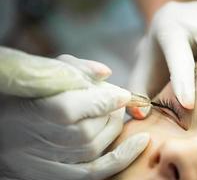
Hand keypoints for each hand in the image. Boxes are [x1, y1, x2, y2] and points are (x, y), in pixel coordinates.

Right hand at [0, 51, 149, 179]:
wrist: (3, 127)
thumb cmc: (21, 96)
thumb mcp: (41, 73)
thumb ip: (72, 70)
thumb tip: (106, 73)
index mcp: (33, 110)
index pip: (75, 108)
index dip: (105, 99)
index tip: (123, 94)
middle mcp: (38, 140)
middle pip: (89, 129)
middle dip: (110, 112)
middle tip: (116, 101)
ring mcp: (47, 161)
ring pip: (95, 147)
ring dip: (113, 128)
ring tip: (114, 114)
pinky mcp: (55, 173)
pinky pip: (95, 171)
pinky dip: (121, 158)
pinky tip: (141, 142)